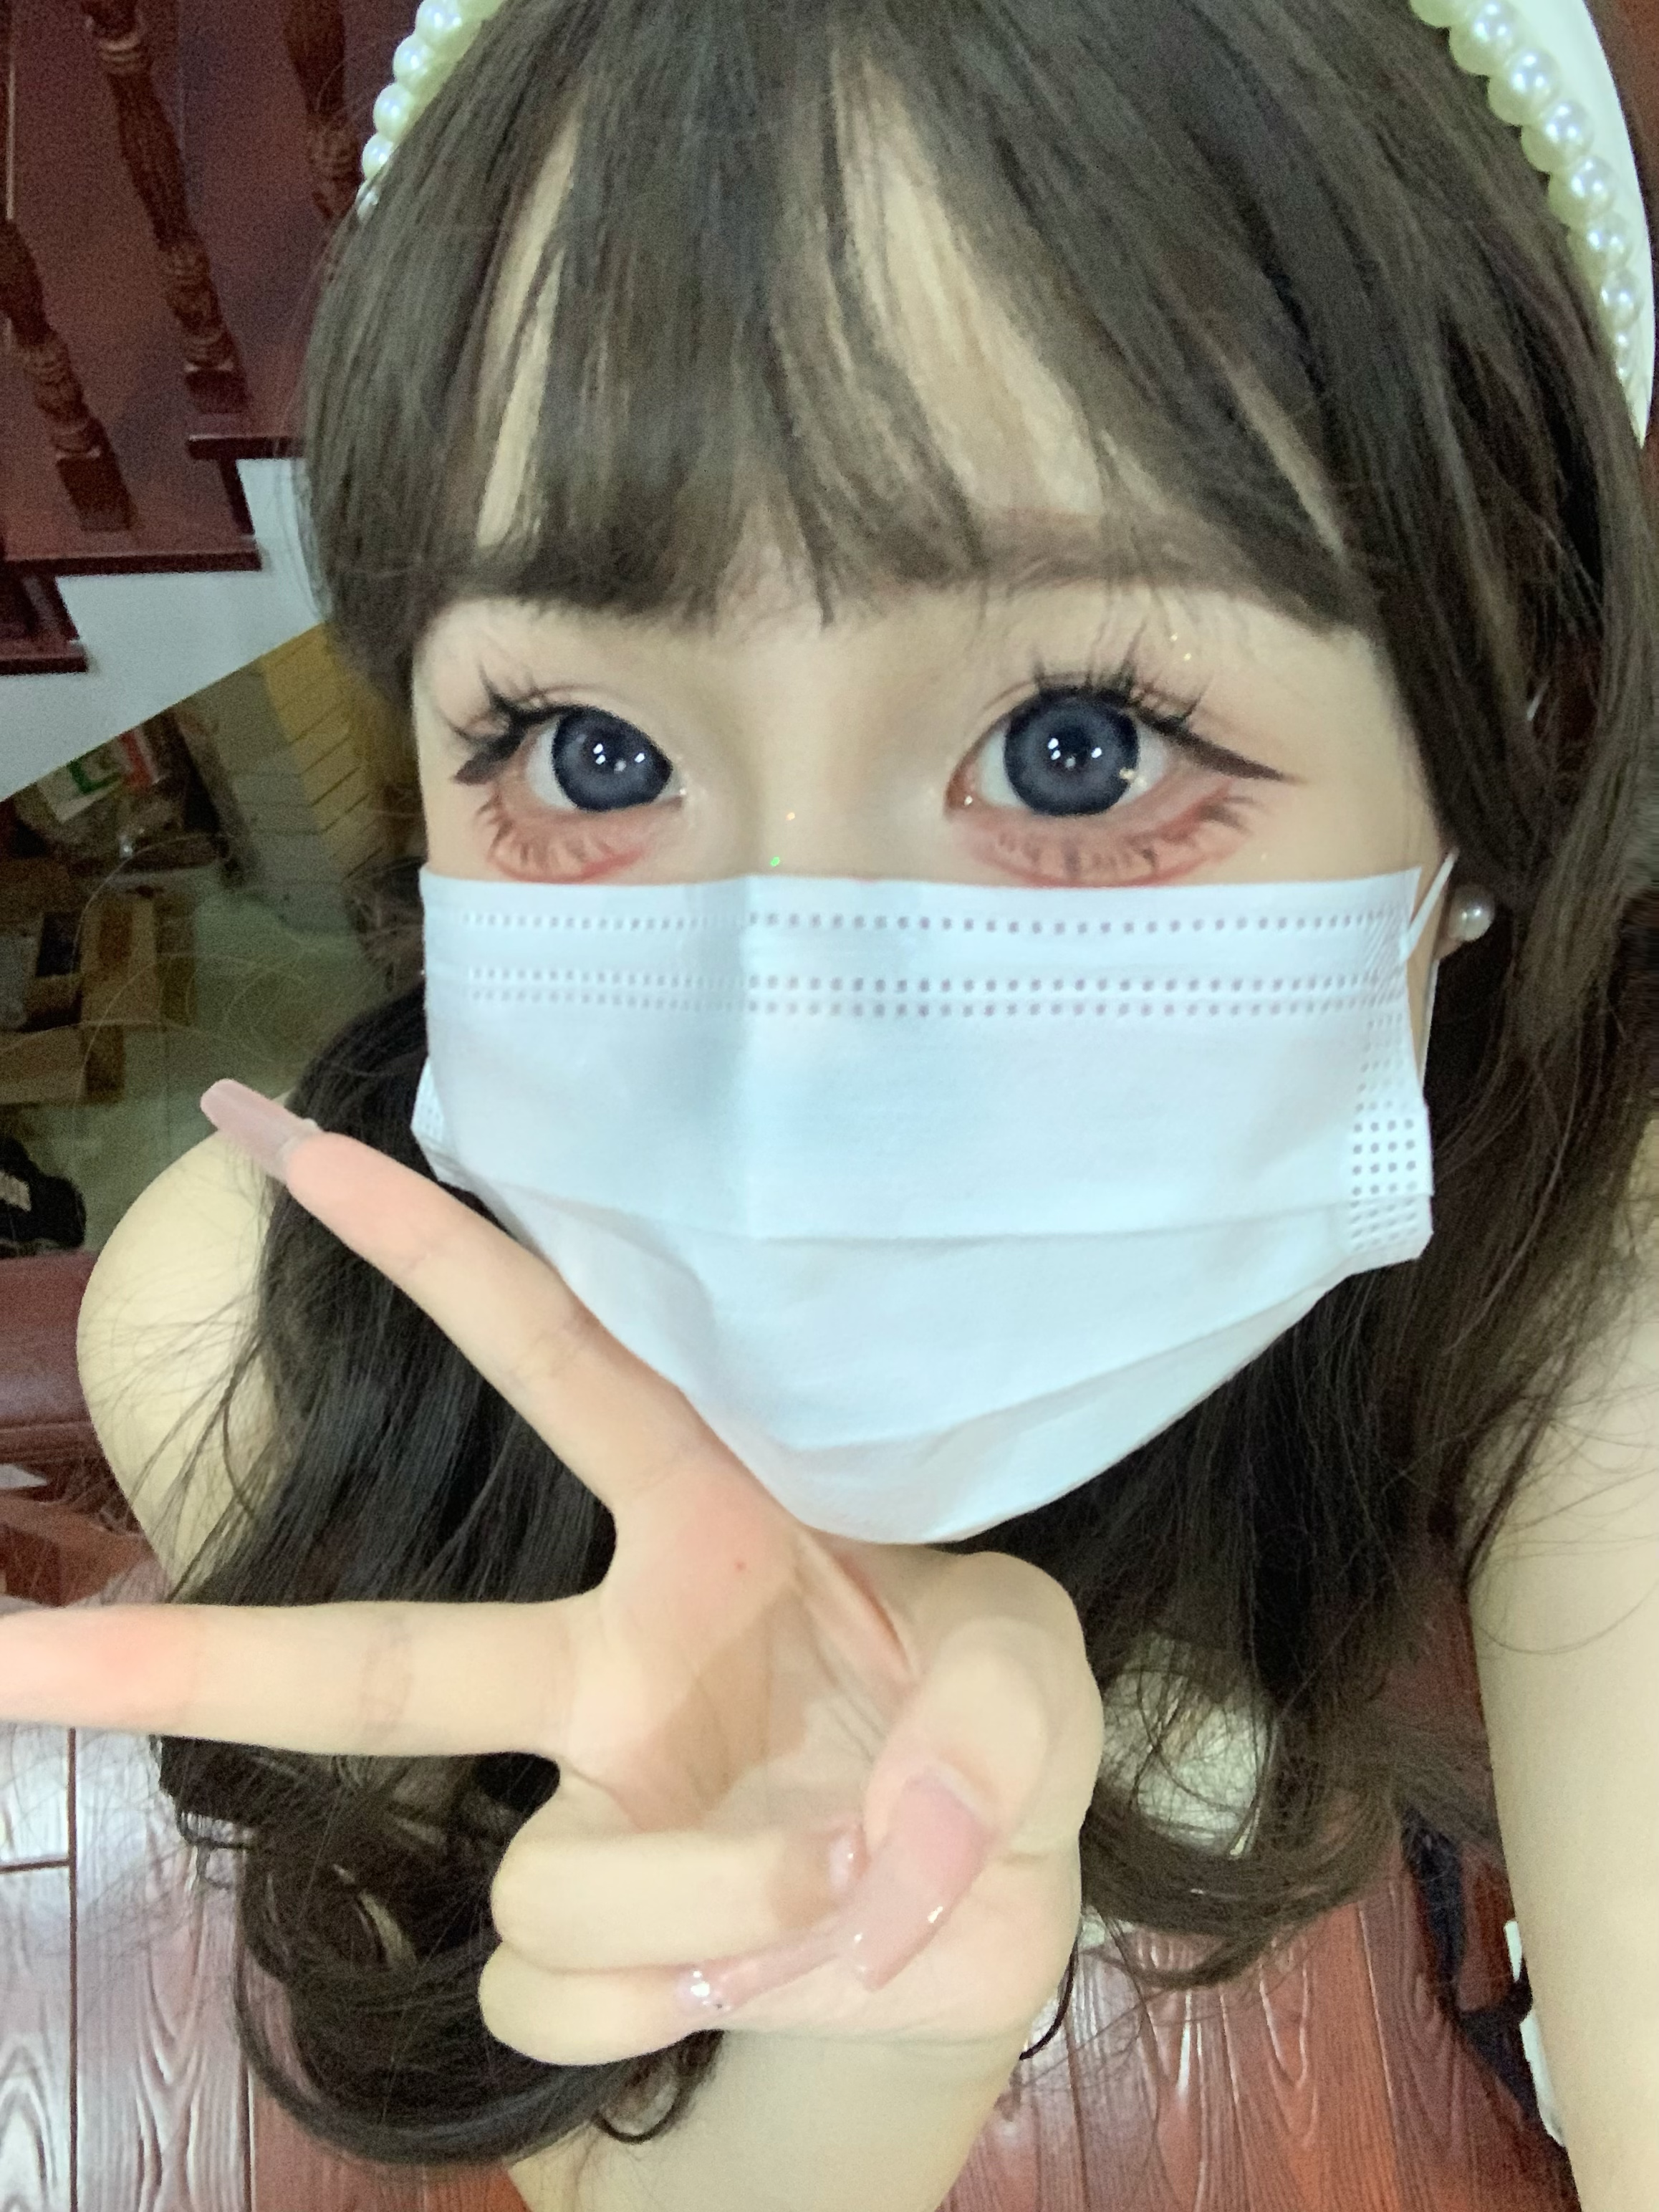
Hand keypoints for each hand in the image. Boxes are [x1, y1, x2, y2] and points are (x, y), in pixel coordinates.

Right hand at [2, 1083, 1103, 2070]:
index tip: (286, 1144)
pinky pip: (576, 1995)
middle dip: (182, 1656)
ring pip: (539, 1889)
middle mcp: (608, 1661)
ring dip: (719, 1905)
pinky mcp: (587, 1954)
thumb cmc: (985, 1736)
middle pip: (370, 1665)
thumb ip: (988, 1717)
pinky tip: (781, 1951)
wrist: (979, 1902)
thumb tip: (860, 1822)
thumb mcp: (1037, 1685)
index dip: (432, 1254)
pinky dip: (705, 1989)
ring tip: (839, 1874)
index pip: (560, 1365)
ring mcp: (582, 1813)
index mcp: (706, 1526)